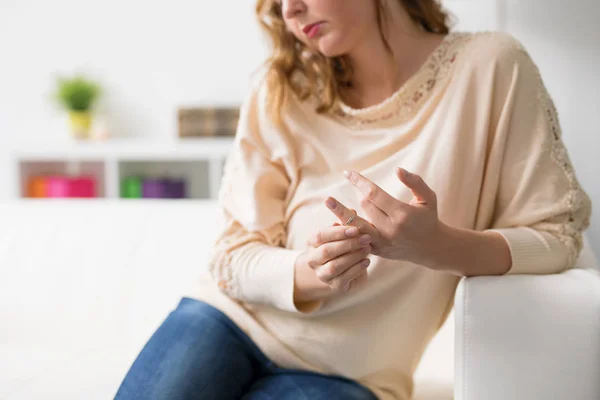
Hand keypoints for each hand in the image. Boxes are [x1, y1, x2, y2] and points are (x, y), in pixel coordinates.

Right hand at [298, 223, 371, 292]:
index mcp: (312, 243)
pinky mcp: (334, 286)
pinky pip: (344, 278)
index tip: (355, 229)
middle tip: (366, 238)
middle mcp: (313, 260)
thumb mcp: (345, 233)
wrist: (345, 270)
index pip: (320, 235)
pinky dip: (356, 269)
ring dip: (353, 257)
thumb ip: (347, 222)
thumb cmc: (344, 246)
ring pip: (334, 266)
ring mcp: (322, 274)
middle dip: (348, 244)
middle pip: (326, 251)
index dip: (337, 232)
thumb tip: (352, 211)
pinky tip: (367, 261)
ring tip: (367, 249)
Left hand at [325, 168, 441, 266]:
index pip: (374, 194)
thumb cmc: (429, 218)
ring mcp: (382, 242)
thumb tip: (397, 169)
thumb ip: (414, 182)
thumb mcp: (428, 198)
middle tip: (357, 185)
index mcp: (402, 214)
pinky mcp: (377, 251)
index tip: (348, 172)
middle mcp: (390, 230)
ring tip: (329, 201)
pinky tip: (335, 222)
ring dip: (342, 213)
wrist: (432, 248)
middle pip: (364, 207)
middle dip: (360, 193)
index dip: (359, 181)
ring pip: (356, 225)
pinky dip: (347, 230)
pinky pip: (356, 239)